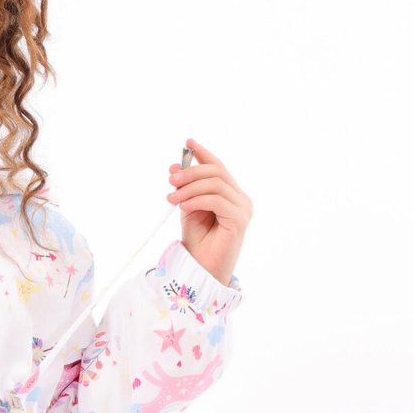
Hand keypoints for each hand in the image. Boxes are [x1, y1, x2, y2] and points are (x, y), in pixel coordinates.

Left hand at [167, 137, 250, 286]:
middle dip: (191, 172)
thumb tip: (176, 166)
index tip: (188, 142)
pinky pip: (216, 200)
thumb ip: (185, 188)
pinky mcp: (239, 219)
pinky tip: (183, 206)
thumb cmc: (197, 242)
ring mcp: (242, 208)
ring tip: (172, 198)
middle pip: (217, 172)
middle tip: (171, 179)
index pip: (219, 167)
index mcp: (230, 194)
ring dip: (189, 188)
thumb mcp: (188, 209)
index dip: (204, 153)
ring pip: (215, 184)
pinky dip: (197, 200)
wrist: (201, 270)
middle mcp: (240, 198)